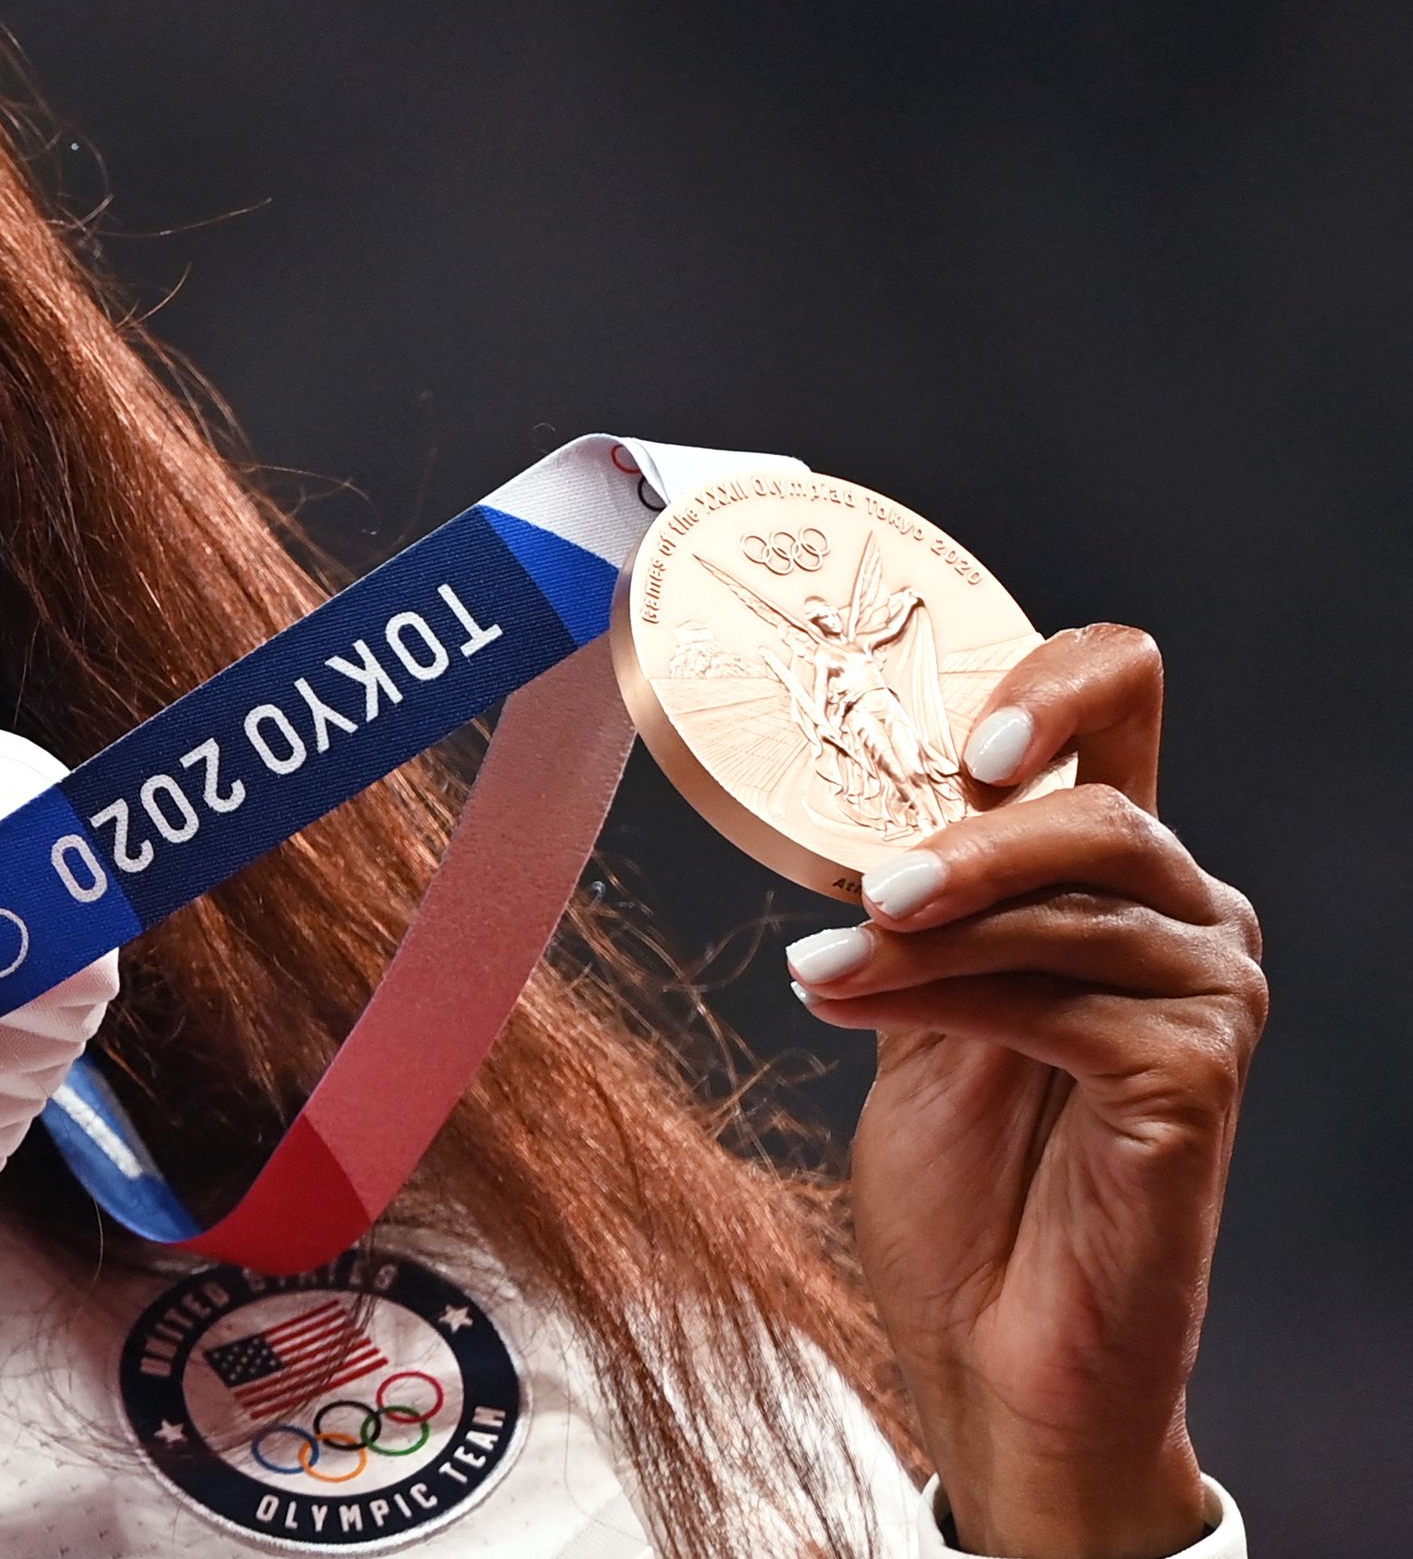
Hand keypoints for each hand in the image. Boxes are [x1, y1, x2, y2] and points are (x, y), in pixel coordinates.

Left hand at [782, 625, 1262, 1558]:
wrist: (992, 1349)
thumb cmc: (962, 1186)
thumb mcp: (911, 1004)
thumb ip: (911, 905)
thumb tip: (846, 809)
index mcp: (1116, 875)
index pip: (1126, 704)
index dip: (1059, 680)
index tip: (969, 733)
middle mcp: (1186, 918)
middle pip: (1103, 804)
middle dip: (967, 837)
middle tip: (869, 885)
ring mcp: (1206, 995)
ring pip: (1070, 900)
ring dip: (924, 933)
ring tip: (822, 969)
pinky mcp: (1197, 1075)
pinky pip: (1063, 998)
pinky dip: (944, 1000)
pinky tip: (848, 1012)